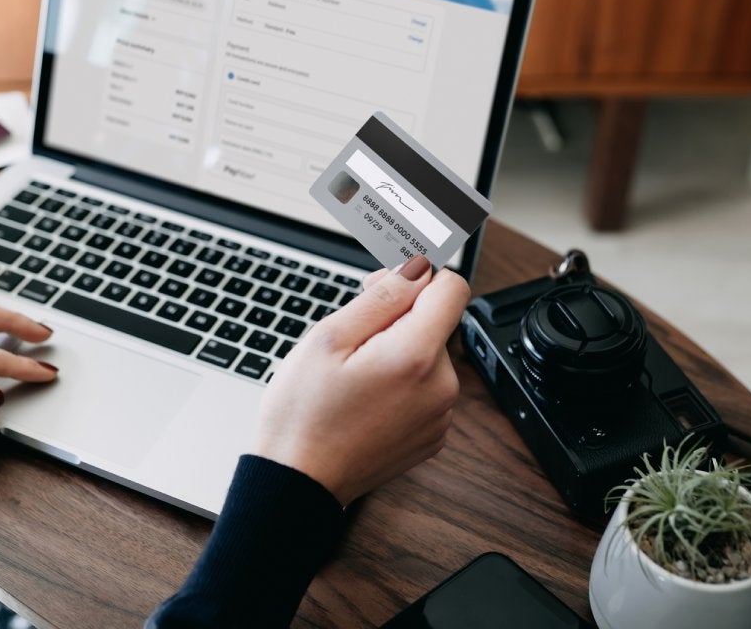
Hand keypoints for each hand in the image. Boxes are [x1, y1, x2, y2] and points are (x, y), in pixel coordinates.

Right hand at [253, 255, 469, 504]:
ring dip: (396, 352)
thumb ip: (383, 296)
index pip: (452, 288)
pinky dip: (399, 385)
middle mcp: (441, 387)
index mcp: (417, 356)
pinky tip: (363, 399)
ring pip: (428, 356)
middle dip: (397, 318)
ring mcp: (439, 416)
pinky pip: (425, 390)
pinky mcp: (431, 436)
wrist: (298, 483)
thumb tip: (418, 267)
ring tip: (351, 375)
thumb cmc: (303, 415)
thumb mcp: (329, 338)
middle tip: (348, 336)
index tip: (385, 286)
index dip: (417, 276)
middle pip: (436, 323)